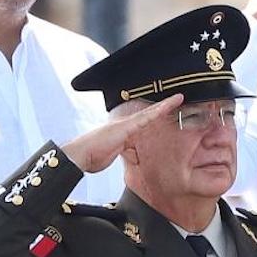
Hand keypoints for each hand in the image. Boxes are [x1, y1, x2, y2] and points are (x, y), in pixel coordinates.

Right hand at [61, 94, 183, 176]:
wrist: (78, 156)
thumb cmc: (90, 158)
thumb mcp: (112, 156)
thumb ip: (124, 153)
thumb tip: (135, 155)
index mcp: (122, 132)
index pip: (142, 122)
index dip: (154, 116)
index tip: (165, 111)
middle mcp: (124, 125)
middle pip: (147, 114)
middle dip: (162, 107)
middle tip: (178, 98)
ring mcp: (124, 124)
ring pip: (148, 113)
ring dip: (163, 106)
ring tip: (178, 98)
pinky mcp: (125, 127)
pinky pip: (144, 118)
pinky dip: (156, 112)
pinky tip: (167, 106)